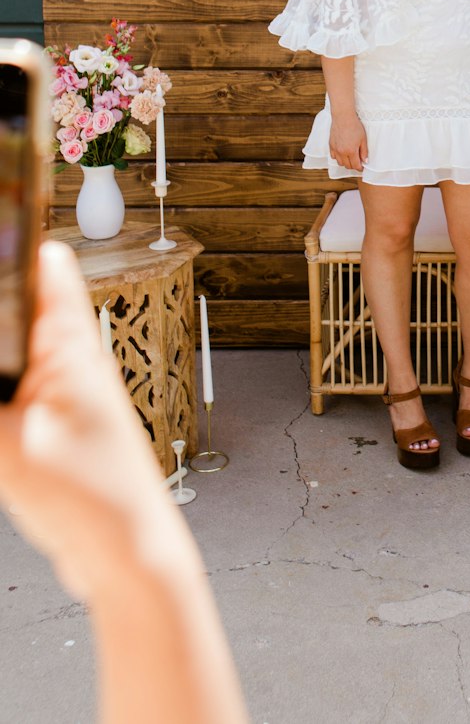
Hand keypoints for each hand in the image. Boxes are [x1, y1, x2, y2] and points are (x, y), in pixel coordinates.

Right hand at [0, 241, 179, 601]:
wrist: (129, 557)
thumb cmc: (90, 498)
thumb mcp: (10, 444)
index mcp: (71, 344)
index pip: (46, 265)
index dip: (13, 241)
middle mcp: (72, 358)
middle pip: (20, 303)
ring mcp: (64, 392)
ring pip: (15, 347)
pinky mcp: (53, 428)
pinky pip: (12, 390)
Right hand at [329, 111, 367, 171]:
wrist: (343, 117)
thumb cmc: (355, 126)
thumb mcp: (363, 139)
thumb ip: (364, 151)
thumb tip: (365, 161)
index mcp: (351, 151)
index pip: (355, 166)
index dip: (360, 168)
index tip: (362, 167)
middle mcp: (342, 152)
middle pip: (347, 166)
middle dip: (353, 166)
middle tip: (357, 162)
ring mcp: (335, 149)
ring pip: (340, 163)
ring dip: (345, 163)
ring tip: (350, 158)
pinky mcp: (330, 145)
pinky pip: (333, 157)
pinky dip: (338, 158)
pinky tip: (343, 153)